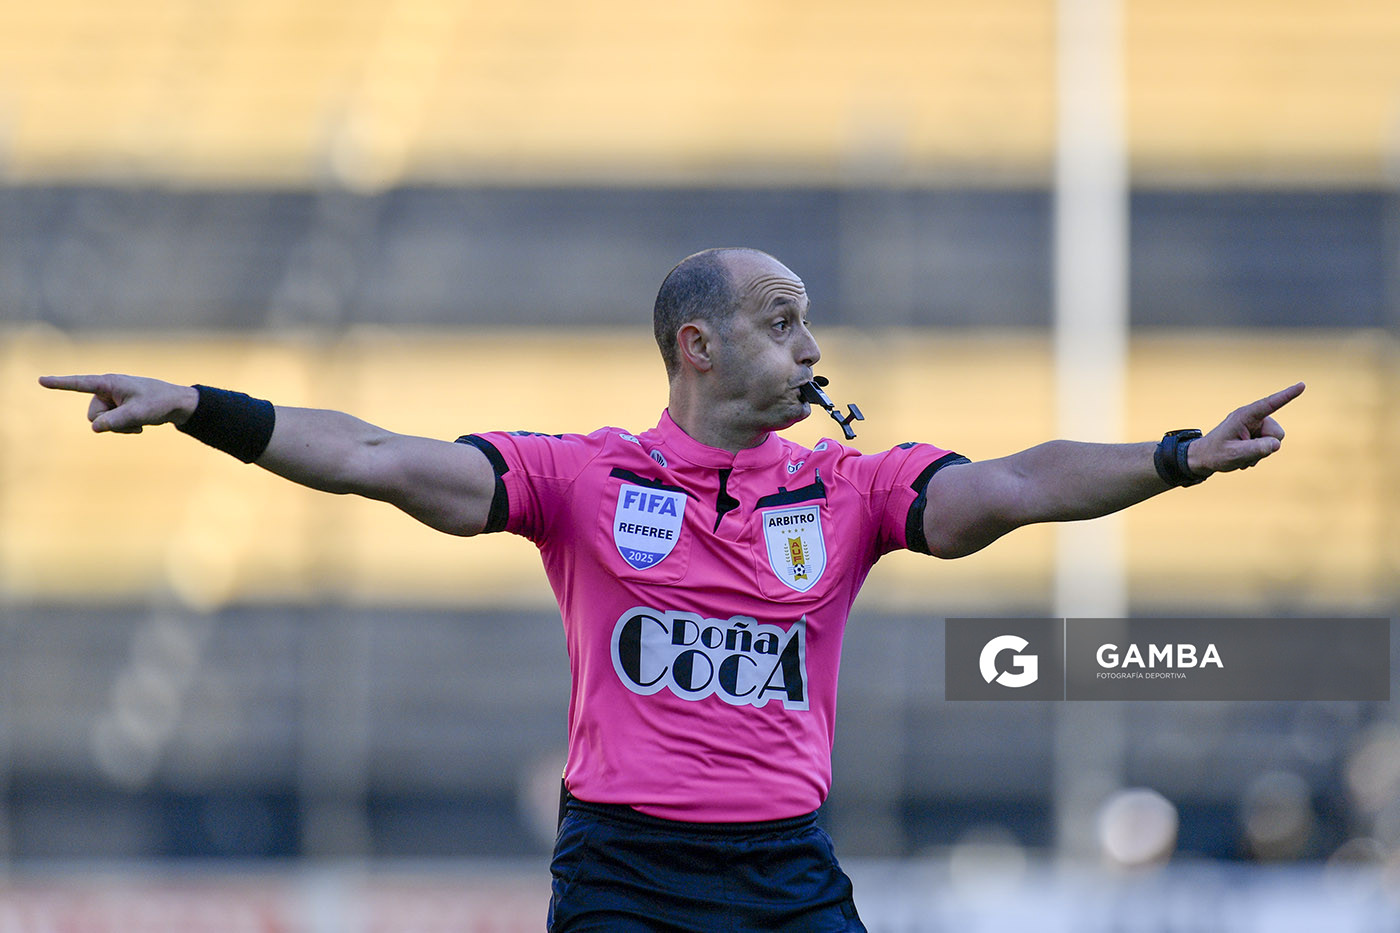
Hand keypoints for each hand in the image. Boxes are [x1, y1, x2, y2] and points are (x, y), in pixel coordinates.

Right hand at [39, 374, 198, 433]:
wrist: (178, 404)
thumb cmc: (159, 403)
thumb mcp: (137, 414)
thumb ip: (114, 421)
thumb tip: (94, 428)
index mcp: (109, 383)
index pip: (80, 383)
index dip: (60, 383)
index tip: (41, 380)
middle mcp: (107, 390)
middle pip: (93, 415)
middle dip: (111, 422)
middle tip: (135, 418)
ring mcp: (112, 399)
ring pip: (102, 423)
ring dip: (120, 427)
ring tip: (139, 421)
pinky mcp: (118, 408)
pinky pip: (111, 424)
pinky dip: (125, 427)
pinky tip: (140, 424)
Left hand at [1187, 382, 1304, 475]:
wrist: (1204, 458)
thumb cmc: (1216, 454)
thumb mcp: (1235, 454)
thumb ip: (1257, 449)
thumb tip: (1276, 444)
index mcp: (1245, 416)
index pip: (1270, 404)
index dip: (1287, 395)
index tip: (1302, 385)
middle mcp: (1252, 418)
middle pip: (1277, 433)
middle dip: (1266, 447)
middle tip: (1244, 452)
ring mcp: (1255, 426)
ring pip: (1274, 442)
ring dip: (1260, 453)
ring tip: (1241, 455)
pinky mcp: (1256, 434)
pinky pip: (1269, 446)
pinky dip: (1258, 455)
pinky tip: (1243, 456)